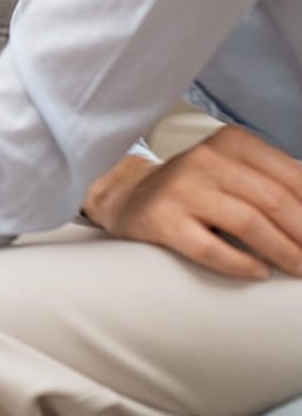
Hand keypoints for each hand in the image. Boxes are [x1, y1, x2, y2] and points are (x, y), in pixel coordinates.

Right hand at [83, 125, 301, 279]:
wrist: (130, 198)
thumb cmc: (196, 190)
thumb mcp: (234, 170)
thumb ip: (274, 182)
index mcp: (231, 142)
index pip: (291, 176)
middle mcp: (205, 159)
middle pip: (275, 201)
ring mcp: (181, 188)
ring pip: (249, 224)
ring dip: (285, 253)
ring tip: (300, 270)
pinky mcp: (161, 219)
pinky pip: (210, 247)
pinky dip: (241, 264)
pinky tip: (259, 272)